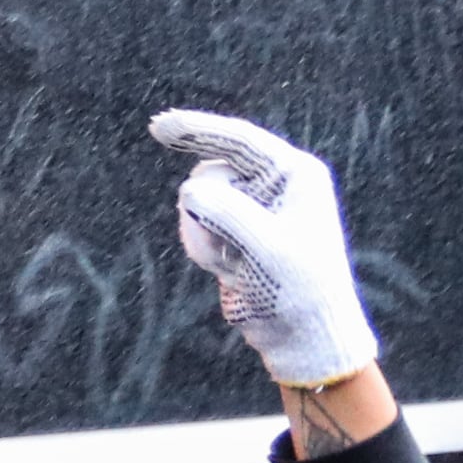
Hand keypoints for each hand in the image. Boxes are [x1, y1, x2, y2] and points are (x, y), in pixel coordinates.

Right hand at [149, 109, 380, 388]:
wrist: (304, 337)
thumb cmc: (300, 290)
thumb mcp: (265, 248)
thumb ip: (226, 212)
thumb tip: (188, 193)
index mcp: (295, 175)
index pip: (239, 141)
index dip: (197, 129)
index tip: (159, 126)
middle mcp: (274, 185)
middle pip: (210, 175)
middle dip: (205, 213)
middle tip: (226, 251)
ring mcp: (253, 208)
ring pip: (196, 202)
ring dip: (203, 236)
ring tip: (233, 266)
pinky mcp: (236, 231)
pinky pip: (196, 225)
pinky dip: (203, 248)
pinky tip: (229, 271)